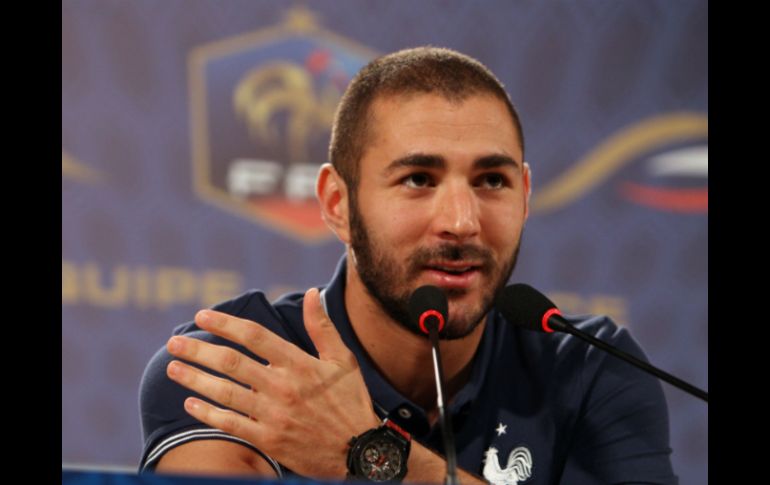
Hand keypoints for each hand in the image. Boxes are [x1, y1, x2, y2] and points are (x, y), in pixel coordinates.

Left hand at [165, 287, 380, 477]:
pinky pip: (230, 424)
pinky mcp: (269, 440)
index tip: (202, 316)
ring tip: (172, 368)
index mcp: (300, 364)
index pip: (255, 336)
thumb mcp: (342, 360)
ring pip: (225, 393)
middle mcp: (283, 387)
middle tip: (174, 343)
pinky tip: (190, 403)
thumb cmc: (350, 401)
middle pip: (231, 363)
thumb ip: (321, 327)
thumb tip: (311, 292)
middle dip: (198, 351)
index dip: (225, 324)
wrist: (359, 451)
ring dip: (195, 379)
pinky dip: (208, 413)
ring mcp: (274, 415)